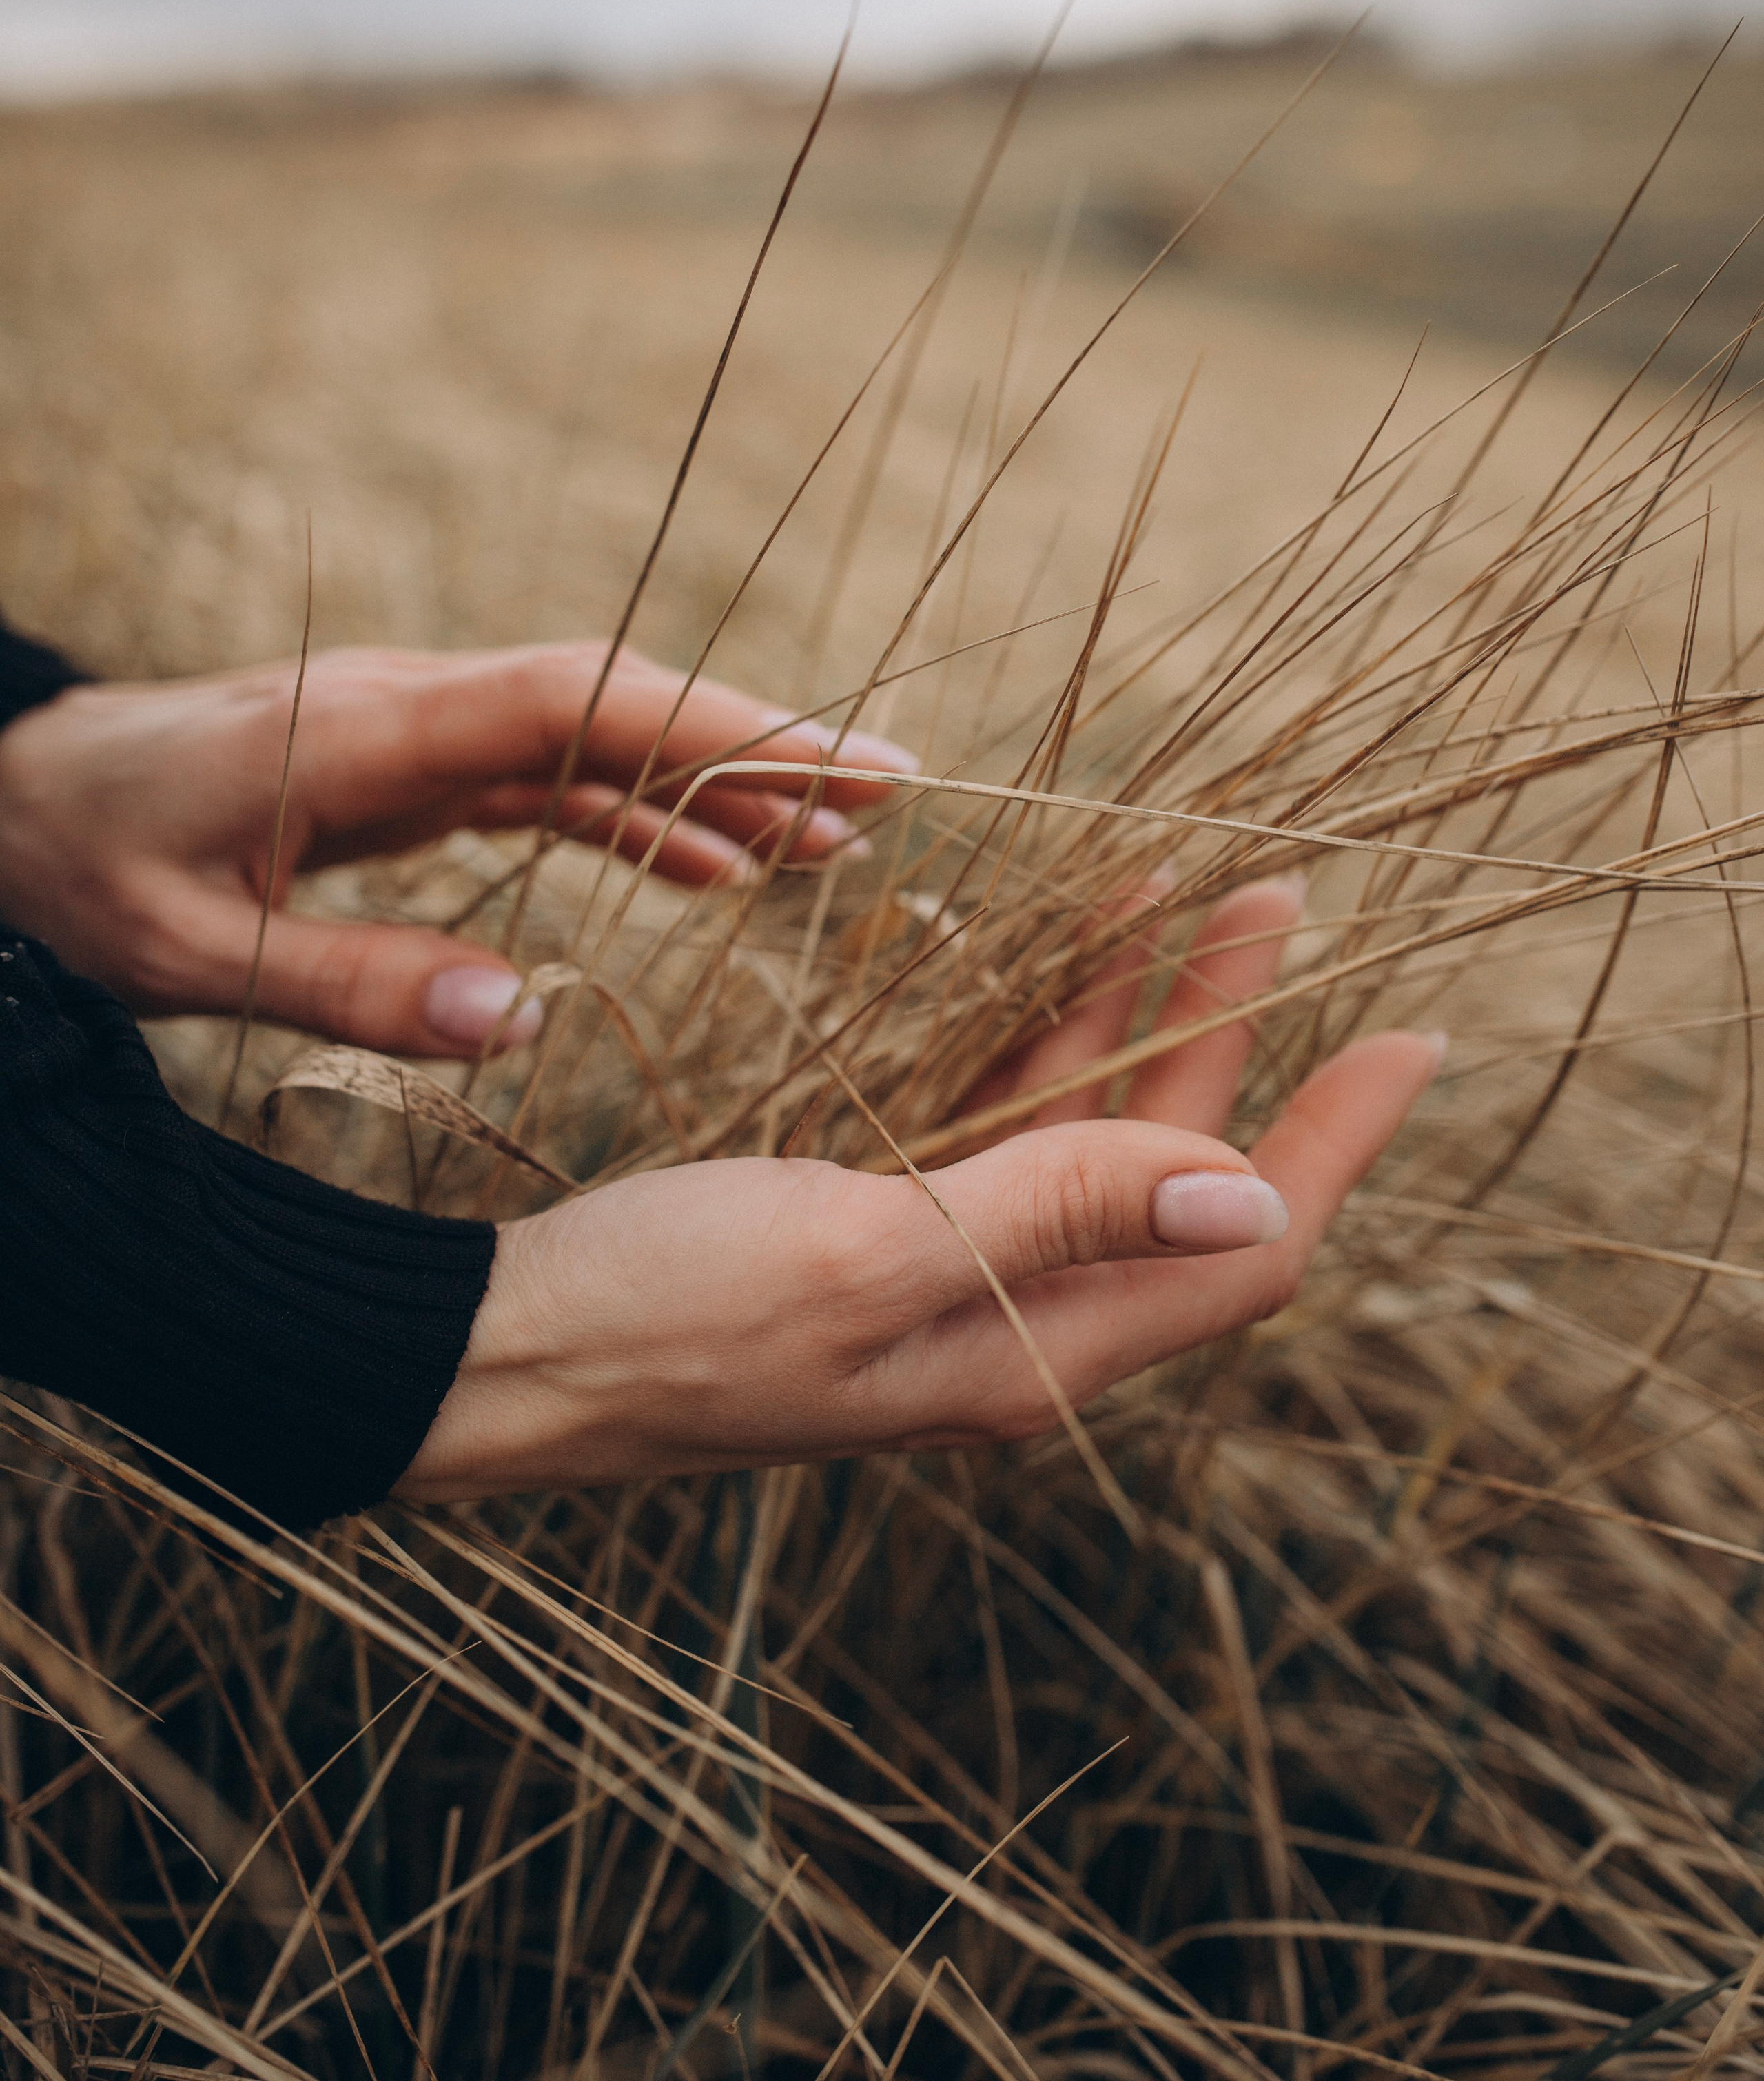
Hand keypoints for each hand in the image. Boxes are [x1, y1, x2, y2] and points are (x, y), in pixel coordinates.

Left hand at [0, 644, 911, 1055]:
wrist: (12, 803)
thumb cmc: (83, 872)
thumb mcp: (195, 952)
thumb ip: (352, 983)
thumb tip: (518, 1021)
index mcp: (369, 729)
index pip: (577, 702)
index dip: (715, 724)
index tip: (839, 760)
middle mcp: (415, 707)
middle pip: (616, 705)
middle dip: (754, 746)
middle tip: (890, 797)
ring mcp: (419, 730)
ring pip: (598, 740)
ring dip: (713, 786)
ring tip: (834, 849)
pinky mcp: (412, 766)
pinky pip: (553, 779)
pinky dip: (640, 818)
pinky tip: (713, 877)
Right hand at [400, 881, 1440, 1495]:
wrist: (505, 1354)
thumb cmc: (667, 1315)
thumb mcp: (867, 1255)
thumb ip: (1055, 1213)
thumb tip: (1249, 1194)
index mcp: (1033, 1348)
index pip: (1246, 1249)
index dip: (1332, 1142)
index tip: (1409, 1033)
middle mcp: (1012, 1320)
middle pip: (1171, 1169)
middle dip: (1231, 1032)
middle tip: (1275, 898)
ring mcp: (945, 1276)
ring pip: (1085, 1134)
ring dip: (1137, 1016)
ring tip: (1182, 886)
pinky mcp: (875, 1230)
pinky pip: (994, 1125)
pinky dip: (1036, 1036)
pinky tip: (1043, 956)